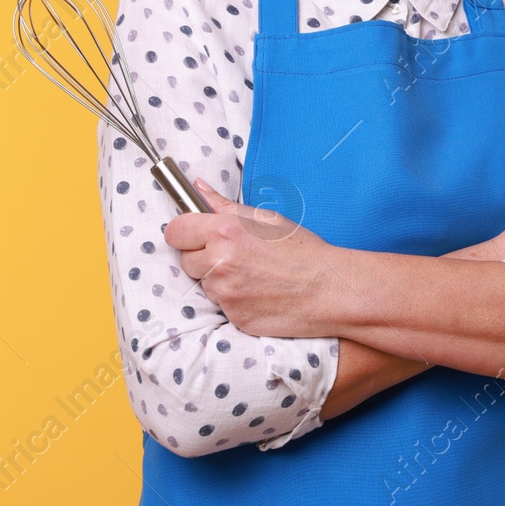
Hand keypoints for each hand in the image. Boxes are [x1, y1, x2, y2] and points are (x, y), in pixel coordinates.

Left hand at [162, 179, 336, 338]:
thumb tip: (199, 188)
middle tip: (234, 254)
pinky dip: (233, 299)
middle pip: (185, 259)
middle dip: (202, 256)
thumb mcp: (266, 218)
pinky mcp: (233, 317)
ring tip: (252, 274)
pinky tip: (257, 291)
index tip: (193, 233)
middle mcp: (220, 262)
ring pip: (203, 283)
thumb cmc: (303, 251)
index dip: (184, 231)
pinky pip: (220, 305)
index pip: (175, 231)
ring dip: (218, 279)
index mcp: (226, 231)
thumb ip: (224, 205)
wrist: (329, 289)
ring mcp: (225, 293)